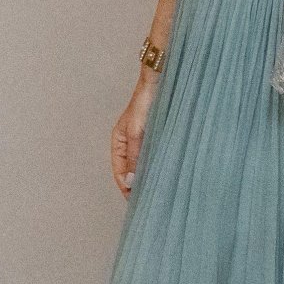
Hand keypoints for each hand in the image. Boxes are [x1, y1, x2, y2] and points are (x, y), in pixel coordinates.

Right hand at [111, 73, 158, 197]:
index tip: (135, 201)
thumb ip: (135, 157)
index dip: (126, 188)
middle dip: (137, 186)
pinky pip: (155, 157)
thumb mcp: (137, 131)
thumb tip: (131, 182)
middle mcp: (130, 143)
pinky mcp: (157, 137)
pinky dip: (158, 167)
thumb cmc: (145, 102)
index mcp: (119, 141)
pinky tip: (165, 175)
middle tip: (148, 202)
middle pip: (131, 171)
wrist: (161, 81)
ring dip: (148, 177)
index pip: (119, 172)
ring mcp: (144, 140)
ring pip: (144, 165)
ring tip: (157, 193)